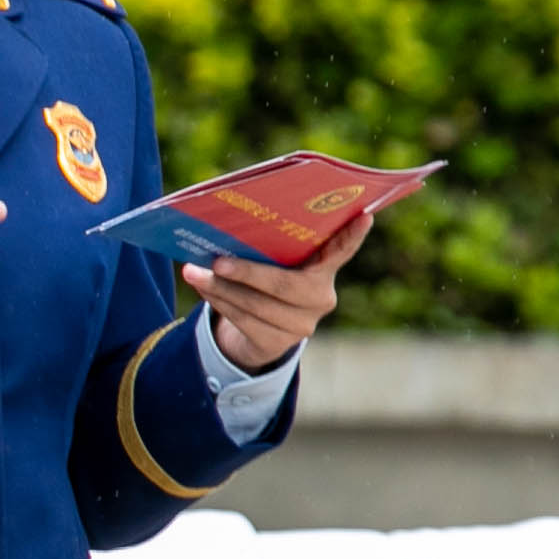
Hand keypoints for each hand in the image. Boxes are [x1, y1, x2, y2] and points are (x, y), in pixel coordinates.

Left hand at [184, 211, 369, 371]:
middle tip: (217, 261)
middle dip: (247, 272)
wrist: (260, 330)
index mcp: (325, 269)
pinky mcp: (279, 343)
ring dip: (220, 288)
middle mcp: (322, 298)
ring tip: (193, 272)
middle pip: (284, 285)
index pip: (343, 250)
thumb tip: (230, 222)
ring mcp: (303, 324)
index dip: (353, 236)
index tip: (365, 215)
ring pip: (256, 305)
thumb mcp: (274, 261)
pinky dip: (219, 302)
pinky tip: (203, 288)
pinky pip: (244, 321)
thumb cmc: (268, 278)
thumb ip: (271, 246)